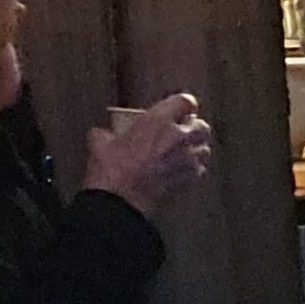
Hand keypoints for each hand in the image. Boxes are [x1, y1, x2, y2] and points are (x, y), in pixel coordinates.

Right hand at [84, 94, 213, 209]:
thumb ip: (106, 134)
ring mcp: (187, 159)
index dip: (183, 104)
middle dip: (194, 127)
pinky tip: (178, 171)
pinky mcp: (190, 179)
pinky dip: (192, 168)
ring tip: (181, 152)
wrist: (119, 202)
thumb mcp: (100, 144)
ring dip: (195, 148)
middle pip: (202, 125)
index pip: (185, 101)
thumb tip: (102, 135)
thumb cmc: (111, 172)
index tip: (179, 109)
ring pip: (204, 148)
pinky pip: (199, 169)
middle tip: (181, 131)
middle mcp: (179, 137)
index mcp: (158, 121)